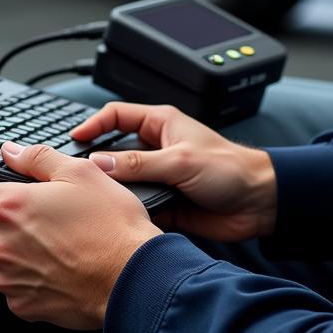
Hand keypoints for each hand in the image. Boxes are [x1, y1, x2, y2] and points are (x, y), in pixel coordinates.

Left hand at [0, 142, 159, 328]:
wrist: (133, 280)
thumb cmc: (110, 225)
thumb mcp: (78, 172)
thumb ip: (36, 159)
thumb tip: (10, 152)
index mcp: (7, 207)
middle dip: (4, 219)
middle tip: (43, 214)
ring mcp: (8, 280)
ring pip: (1, 256)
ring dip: (19, 248)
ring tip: (60, 240)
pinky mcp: (22, 306)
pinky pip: (16, 284)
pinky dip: (31, 274)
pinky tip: (61, 264)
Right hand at [71, 102, 276, 241]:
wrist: (259, 203)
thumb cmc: (230, 168)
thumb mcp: (180, 160)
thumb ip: (138, 163)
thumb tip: (99, 163)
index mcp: (160, 124)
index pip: (116, 115)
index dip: (93, 124)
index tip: (74, 138)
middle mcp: (156, 147)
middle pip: (115, 150)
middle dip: (97, 162)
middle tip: (76, 174)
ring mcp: (159, 174)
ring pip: (124, 180)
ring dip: (114, 189)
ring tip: (97, 198)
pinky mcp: (165, 201)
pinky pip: (137, 203)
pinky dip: (128, 209)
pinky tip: (120, 216)